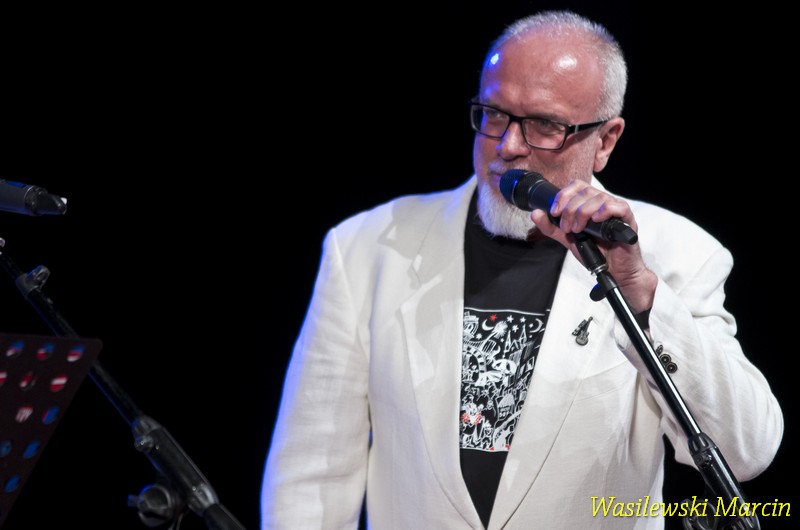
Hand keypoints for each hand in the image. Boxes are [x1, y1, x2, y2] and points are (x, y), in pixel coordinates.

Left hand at [530, 179, 657, 312]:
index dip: (563, 195)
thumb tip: (535, 213)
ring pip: (599, 197)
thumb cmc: (595, 253)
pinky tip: (596, 221)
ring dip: (583, 213)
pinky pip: (618, 206)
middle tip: (567, 227)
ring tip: (579, 230)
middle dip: (570, 209)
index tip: (555, 212)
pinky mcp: (627, 219)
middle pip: (585, 191)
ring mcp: (616, 210)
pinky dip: (604, 211)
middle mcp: (603, 203)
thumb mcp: (567, 239)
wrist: (614, 271)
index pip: (577, 186)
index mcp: (590, 204)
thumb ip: (551, 227)